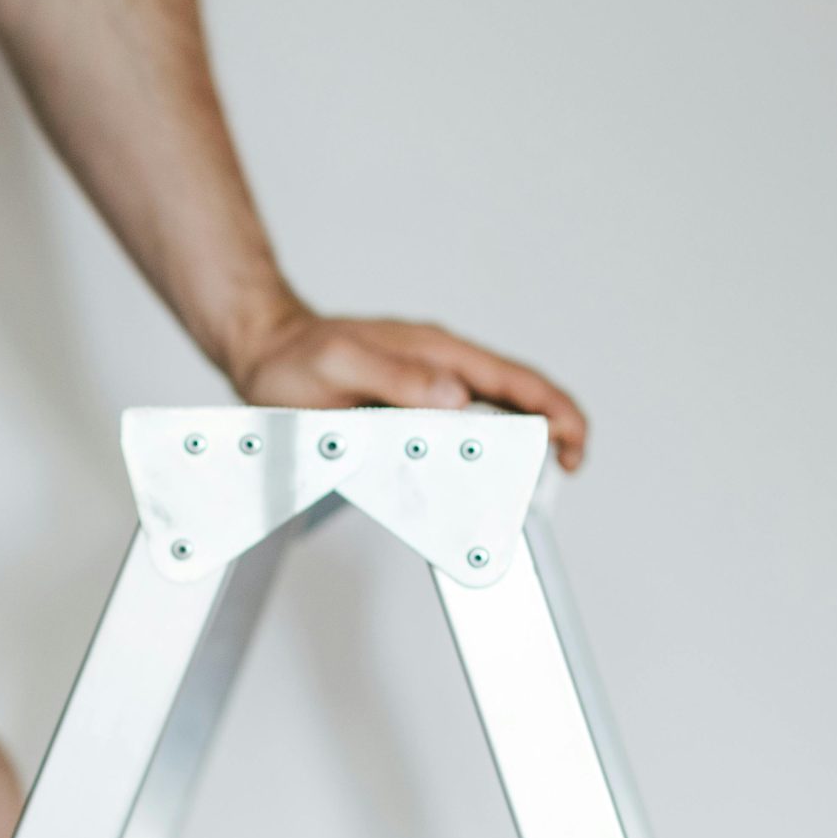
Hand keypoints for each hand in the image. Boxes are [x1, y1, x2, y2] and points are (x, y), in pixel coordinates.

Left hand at [227, 302, 588, 470]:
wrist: (264, 351)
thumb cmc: (297, 355)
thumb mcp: (340, 363)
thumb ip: (395, 377)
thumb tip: (454, 396)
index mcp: (438, 352)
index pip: (516, 379)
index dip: (554, 410)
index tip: (572, 442)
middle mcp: (441, 367)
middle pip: (518, 399)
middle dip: (551, 434)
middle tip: (562, 475)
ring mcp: (428, 386)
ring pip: (490, 418)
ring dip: (515, 449)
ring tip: (524, 486)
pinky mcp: (410, 407)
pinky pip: (455, 430)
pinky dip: (475, 454)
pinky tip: (472, 478)